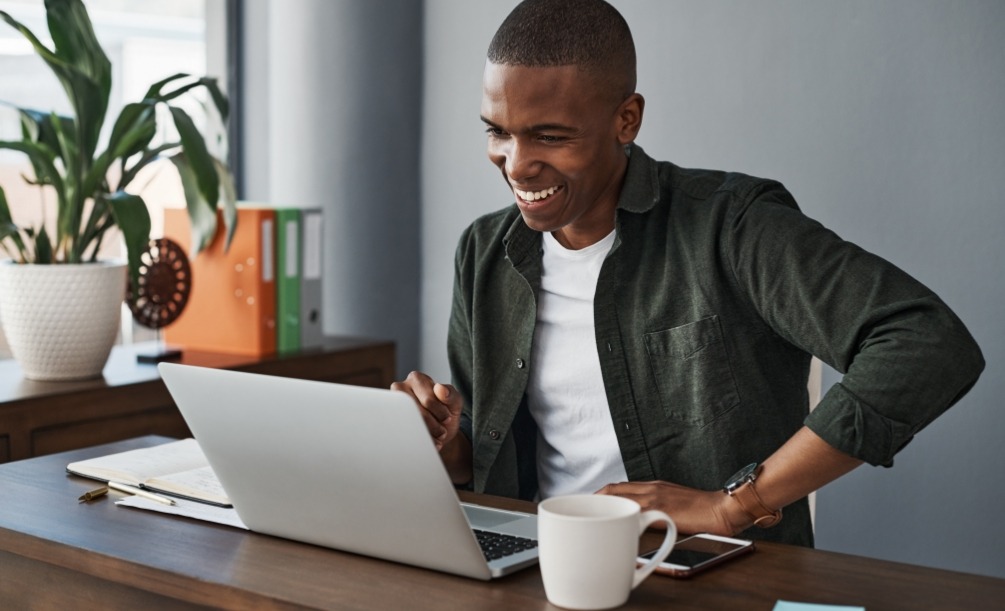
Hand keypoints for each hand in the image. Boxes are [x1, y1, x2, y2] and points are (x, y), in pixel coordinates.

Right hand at [391, 371, 462, 450]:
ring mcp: (393, 406)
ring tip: (436, 437)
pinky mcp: (391, 422)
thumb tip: (439, 388)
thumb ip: (451, 394)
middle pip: (417, 412)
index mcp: (416, 379)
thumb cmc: (445, 412)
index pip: (428, 400)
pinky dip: (419, 441)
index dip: (440, 413)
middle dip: (434, 426)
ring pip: (409, 424)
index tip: (448, 418)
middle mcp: (400, 388)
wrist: (440, 433)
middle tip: (442, 432)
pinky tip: (428, 443)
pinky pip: (403, 433)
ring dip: (426, 434)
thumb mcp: (455, 403)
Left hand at [596, 480, 748, 535]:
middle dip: (594, 499)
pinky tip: (612, 526)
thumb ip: (655, 507)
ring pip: (619, 496)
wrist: (723, 508)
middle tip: (582, 511)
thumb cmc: (703, 508)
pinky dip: (620, 516)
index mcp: (653, 486)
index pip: (618, 486)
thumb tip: (639, 520)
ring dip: (602, 505)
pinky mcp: (661, 509)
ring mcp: (655, 497)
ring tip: (589, 518)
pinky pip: (634, 511)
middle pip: (613, 489)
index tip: (589, 504)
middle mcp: (650, 488)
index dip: (600, 494)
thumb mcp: (674, 503)